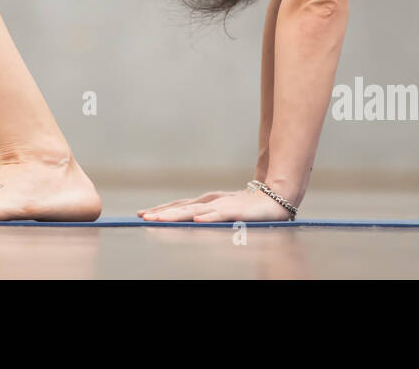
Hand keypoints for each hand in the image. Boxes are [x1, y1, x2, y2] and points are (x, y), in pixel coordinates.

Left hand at [138, 186, 291, 221]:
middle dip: (162, 212)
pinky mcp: (237, 210)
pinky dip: (208, 216)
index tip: (142, 214)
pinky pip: (221, 214)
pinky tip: (197, 220)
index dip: (160, 209)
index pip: (179, 206)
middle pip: (182, 207)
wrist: (276, 198)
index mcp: (206, 202)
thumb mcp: (222, 212)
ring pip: (196, 210)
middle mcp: (211, 201)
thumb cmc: (247, 207)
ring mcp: (223, 205)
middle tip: (144, 217)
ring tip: (160, 219)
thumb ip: (206, 215)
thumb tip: (188, 221)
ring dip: (177, 215)